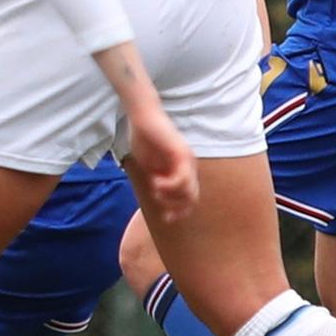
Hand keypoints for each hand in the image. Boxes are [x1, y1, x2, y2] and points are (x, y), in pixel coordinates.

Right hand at [123, 100, 199, 219]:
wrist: (143, 117)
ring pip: (189, 192)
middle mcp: (189, 167)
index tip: (166, 218)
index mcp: (182, 170)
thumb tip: (157, 196)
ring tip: (155, 189)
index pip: (189, 198)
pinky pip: (181, 180)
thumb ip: (156, 181)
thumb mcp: (150, 166)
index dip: (180, 211)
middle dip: (177, 209)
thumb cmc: (144, 138)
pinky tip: (156, 182)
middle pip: (192, 199)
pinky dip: (169, 187)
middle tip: (163, 212)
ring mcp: (187, 161)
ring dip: (170, 197)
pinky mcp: (181, 155)